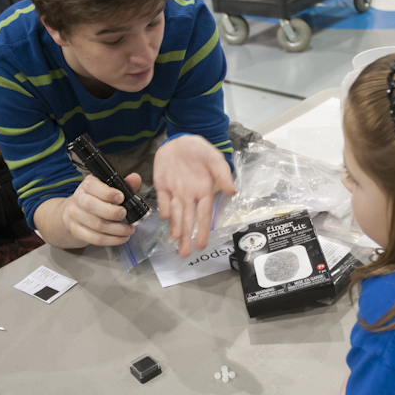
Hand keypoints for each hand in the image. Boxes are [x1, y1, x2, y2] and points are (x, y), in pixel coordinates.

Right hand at [61, 173, 140, 245]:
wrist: (77, 212)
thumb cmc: (98, 199)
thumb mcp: (110, 188)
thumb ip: (124, 184)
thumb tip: (135, 179)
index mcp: (87, 185)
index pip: (91, 186)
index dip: (107, 193)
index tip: (121, 198)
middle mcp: (78, 198)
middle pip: (90, 205)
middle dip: (111, 212)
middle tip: (124, 214)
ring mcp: (75, 215)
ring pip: (95, 224)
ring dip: (116, 230)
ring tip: (129, 229)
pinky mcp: (76, 230)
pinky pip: (94, 238)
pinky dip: (111, 240)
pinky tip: (122, 238)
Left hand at [153, 135, 235, 257]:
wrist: (180, 140)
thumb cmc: (200, 150)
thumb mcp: (214, 158)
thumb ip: (223, 174)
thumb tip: (232, 192)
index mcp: (203, 192)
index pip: (204, 216)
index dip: (202, 230)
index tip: (202, 245)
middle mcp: (189, 196)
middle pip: (188, 220)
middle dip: (186, 237)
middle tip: (184, 254)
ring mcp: (175, 192)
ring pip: (175, 214)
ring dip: (175, 228)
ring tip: (175, 241)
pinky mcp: (162, 186)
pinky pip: (163, 200)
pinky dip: (163, 209)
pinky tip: (164, 218)